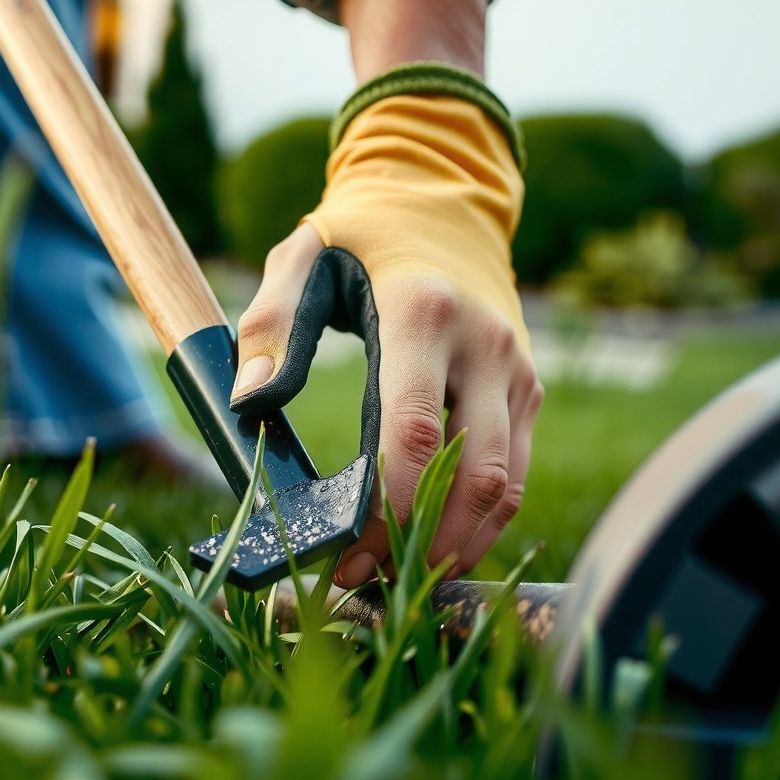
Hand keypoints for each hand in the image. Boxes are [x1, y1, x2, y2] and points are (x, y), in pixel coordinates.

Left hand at [229, 89, 542, 585]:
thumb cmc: (357, 236)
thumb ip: (271, 328)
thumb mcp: (301, 259)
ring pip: (506, 488)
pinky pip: (515, 474)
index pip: (414, 436)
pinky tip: (428, 544)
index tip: (339, 557)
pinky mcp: (529, 390)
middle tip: (363, 582)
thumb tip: (250, 404)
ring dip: (455, 545)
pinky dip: (478, 523)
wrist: (440, 197)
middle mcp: (485, 346)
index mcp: (424, 313)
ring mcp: (517, 371)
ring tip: (394, 577)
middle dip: (420, 545)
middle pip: (474, 478)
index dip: (380, 512)